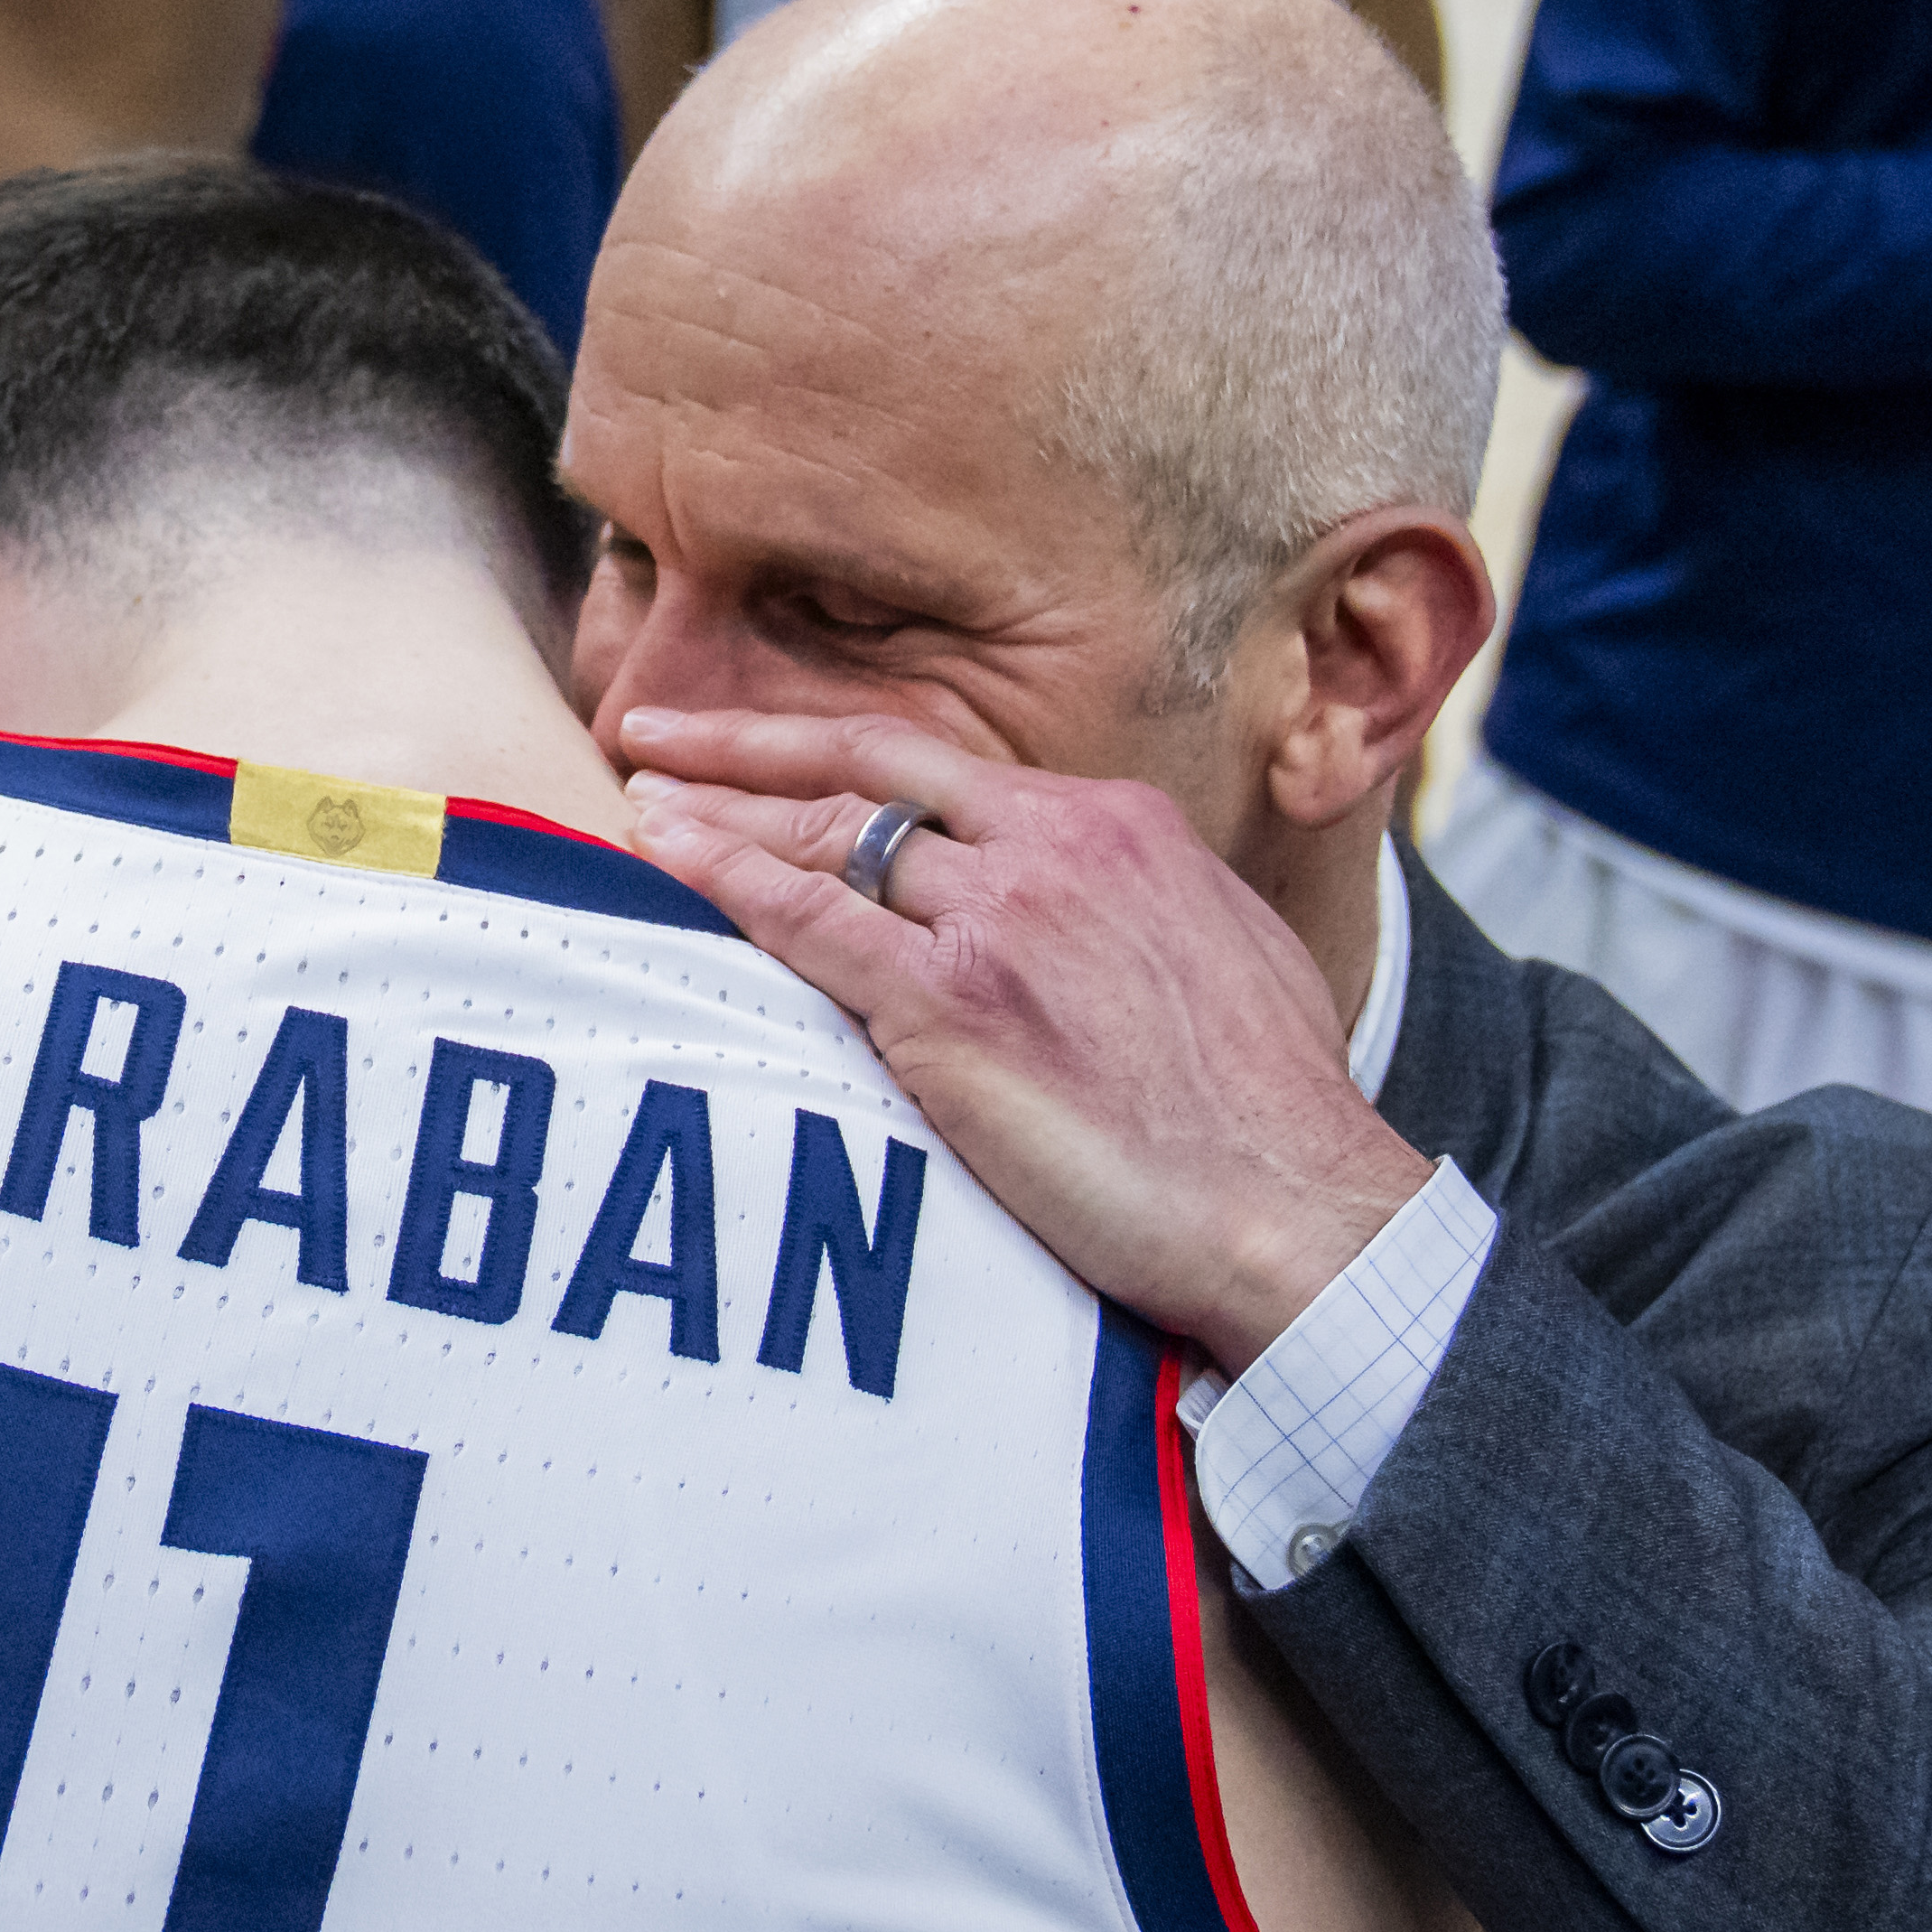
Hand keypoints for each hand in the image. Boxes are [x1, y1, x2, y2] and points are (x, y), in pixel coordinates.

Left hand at [614, 706, 1429, 1370]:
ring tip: (637, 794)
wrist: (1294, 1200)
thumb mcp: (1224, 949)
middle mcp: (1051, 845)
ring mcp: (996, 919)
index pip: (949, 764)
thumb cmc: (1269, 1110)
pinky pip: (807, 917)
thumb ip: (1140, 904)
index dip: (845, 751)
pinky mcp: (953, 1005)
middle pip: (869, 769)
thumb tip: (1104, 909)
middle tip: (659, 731)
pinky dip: (723, 875)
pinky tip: (661, 852)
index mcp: (1118, 824)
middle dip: (751, 742)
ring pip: (826, 834)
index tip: (780, 751)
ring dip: (718, 810)